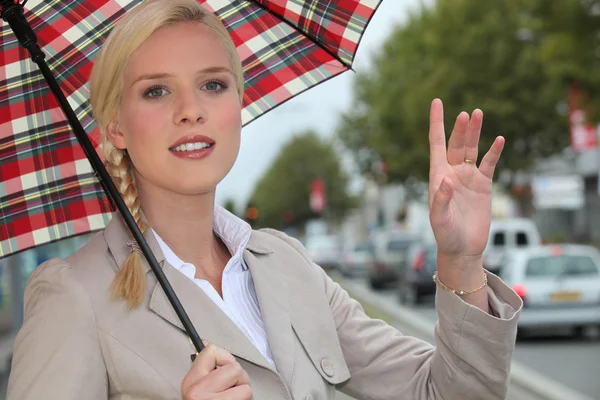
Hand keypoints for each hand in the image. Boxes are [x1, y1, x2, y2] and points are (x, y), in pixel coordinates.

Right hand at [182, 342, 252, 399]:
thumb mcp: (199, 387)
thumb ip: (206, 367)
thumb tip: (206, 343)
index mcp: (190, 382)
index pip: (211, 351)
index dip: (224, 358)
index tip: (224, 369)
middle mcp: (197, 393)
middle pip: (234, 368)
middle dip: (239, 378)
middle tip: (232, 390)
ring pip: (245, 385)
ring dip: (244, 393)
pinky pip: (247, 396)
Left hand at [428, 99, 503, 258]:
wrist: (463, 248)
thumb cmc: (445, 234)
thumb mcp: (439, 218)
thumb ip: (441, 199)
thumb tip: (446, 179)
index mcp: (437, 175)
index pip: (436, 143)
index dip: (436, 123)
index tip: (436, 102)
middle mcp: (452, 172)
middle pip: (456, 143)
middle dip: (460, 128)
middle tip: (467, 114)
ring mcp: (468, 177)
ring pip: (472, 149)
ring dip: (475, 132)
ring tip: (478, 114)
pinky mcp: (483, 185)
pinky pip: (489, 163)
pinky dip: (494, 151)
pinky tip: (499, 139)